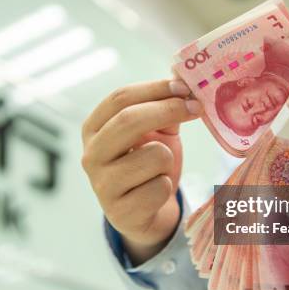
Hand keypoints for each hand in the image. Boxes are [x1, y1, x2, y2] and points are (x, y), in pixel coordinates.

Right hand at [81, 79, 200, 264]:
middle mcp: (91, 155)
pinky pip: (161, 187)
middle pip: (128, 120)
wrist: (146, 213)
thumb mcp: (154, 132)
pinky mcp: (121, 212)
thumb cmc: (148, 164)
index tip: (185, 88)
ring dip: (169, 160)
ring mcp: (102, 185)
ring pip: (154, 156)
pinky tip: (156, 192)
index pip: (119, 98)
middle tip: (197, 109)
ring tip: (160, 170)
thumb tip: (183, 76)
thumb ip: (164, 106)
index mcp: (94, 128)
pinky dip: (167, 187)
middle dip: (168, 110)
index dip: (155, 89)